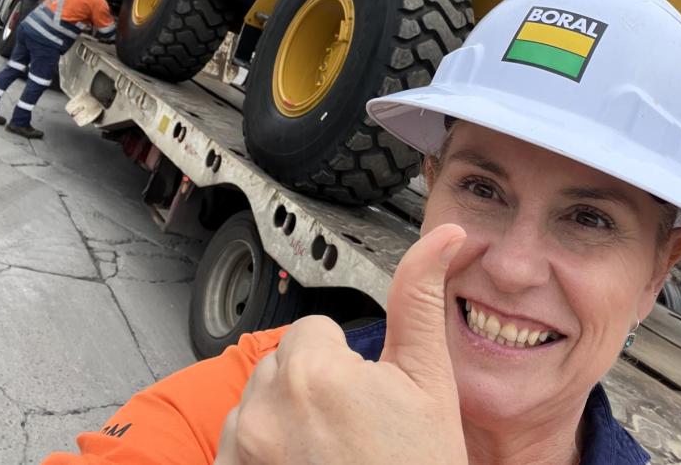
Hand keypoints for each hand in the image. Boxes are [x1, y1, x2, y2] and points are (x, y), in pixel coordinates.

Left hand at [214, 223, 467, 464]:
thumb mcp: (430, 385)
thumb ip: (420, 300)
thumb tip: (443, 237)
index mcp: (313, 373)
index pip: (314, 330)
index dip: (347, 362)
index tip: (368, 397)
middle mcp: (264, 409)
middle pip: (284, 365)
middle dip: (315, 386)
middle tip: (356, 431)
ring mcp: (241, 453)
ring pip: (259, 404)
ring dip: (285, 420)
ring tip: (330, 457)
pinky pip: (238, 446)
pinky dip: (263, 455)